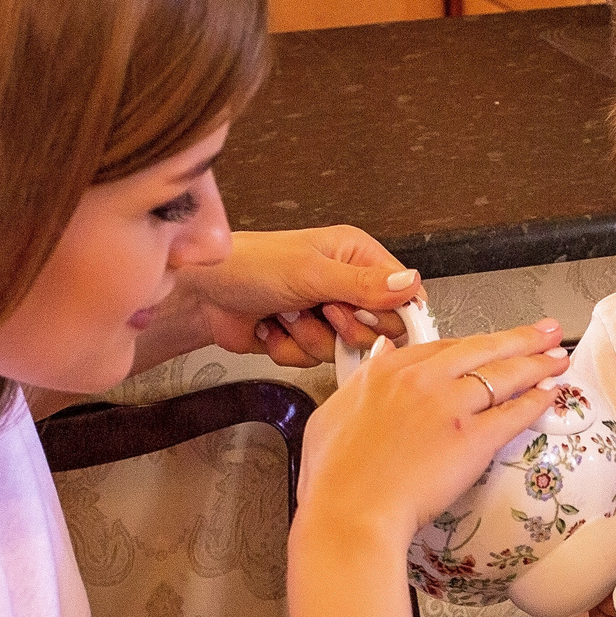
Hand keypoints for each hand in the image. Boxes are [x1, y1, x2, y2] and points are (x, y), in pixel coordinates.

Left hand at [183, 226, 426, 369]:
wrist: (204, 293)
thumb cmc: (252, 266)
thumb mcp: (312, 273)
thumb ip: (364, 285)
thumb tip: (411, 284)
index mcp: (356, 256)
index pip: (403, 293)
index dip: (393, 315)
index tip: (373, 321)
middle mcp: (346, 284)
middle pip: (377, 329)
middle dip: (343, 328)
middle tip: (321, 309)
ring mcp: (325, 314)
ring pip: (342, 349)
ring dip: (308, 336)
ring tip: (285, 313)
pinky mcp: (304, 338)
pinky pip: (313, 360)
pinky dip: (288, 348)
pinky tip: (270, 327)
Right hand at [299, 322, 571, 547]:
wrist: (350, 512)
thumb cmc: (334, 477)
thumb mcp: (332, 413)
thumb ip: (361, 379)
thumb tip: (380, 352)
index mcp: (387, 371)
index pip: (442, 346)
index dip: (474, 344)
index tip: (490, 342)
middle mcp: (422, 379)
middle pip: (482, 349)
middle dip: (520, 338)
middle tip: (546, 330)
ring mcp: (450, 407)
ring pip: (504, 374)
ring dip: (538, 363)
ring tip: (558, 357)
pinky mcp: (472, 439)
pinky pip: (513, 413)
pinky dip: (536, 402)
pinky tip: (550, 395)